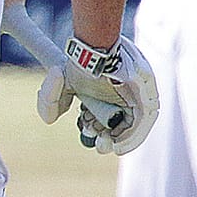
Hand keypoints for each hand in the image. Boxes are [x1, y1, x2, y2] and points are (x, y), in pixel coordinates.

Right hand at [36, 35, 159, 155]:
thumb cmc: (78, 65)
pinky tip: (118, 145)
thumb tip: (50, 121)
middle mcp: (127, 95)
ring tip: (104, 144)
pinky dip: (132, 137)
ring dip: (119, 139)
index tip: (86, 128)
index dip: (95, 128)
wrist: (93, 50)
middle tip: (96, 141)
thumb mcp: (58, 85)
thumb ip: (49, 102)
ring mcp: (140, 95)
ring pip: (134, 126)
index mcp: (108, 91)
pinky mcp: (147, 96)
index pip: (106, 117)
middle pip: (121, 124)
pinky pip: (143, 123)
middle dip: (106, 137)